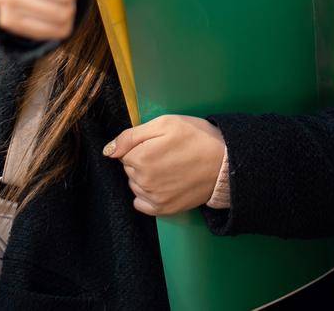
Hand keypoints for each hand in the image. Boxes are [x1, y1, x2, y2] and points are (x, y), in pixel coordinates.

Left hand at [103, 115, 226, 215]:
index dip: (140, 145)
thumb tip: (108, 150)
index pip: (124, 152)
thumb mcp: (165, 124)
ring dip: (144, 177)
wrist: (225, 162)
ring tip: (168, 167)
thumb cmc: (196, 137)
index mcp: (140, 158)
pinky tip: (163, 184)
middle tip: (165, 153)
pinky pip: (141, 204)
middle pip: (129, 169)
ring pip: (135, 185)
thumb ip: (131, 135)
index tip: (158, 143)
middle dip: (141, 160)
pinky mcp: (164, 209)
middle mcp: (143, 181)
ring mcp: (153, 198)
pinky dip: (146, 195)